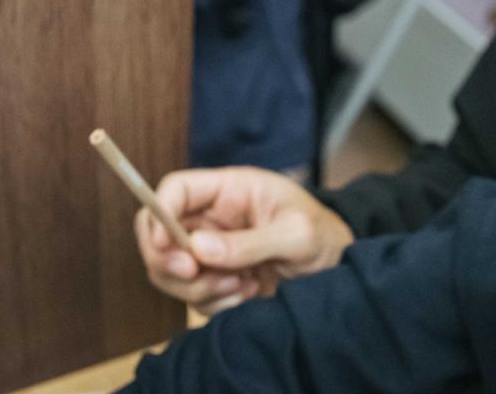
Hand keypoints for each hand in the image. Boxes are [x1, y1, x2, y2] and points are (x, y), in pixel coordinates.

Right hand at [132, 167, 353, 314]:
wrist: (337, 269)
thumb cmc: (322, 235)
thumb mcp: (297, 233)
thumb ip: (250, 241)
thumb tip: (199, 248)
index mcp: (228, 192)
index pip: (175, 190)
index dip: (159, 213)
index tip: (167, 244)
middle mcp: (210, 220)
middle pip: (157, 234)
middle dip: (168, 260)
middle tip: (195, 274)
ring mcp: (209, 253)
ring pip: (169, 272)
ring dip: (197, 288)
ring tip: (241, 286)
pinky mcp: (214, 282)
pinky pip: (192, 298)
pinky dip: (214, 304)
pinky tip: (248, 295)